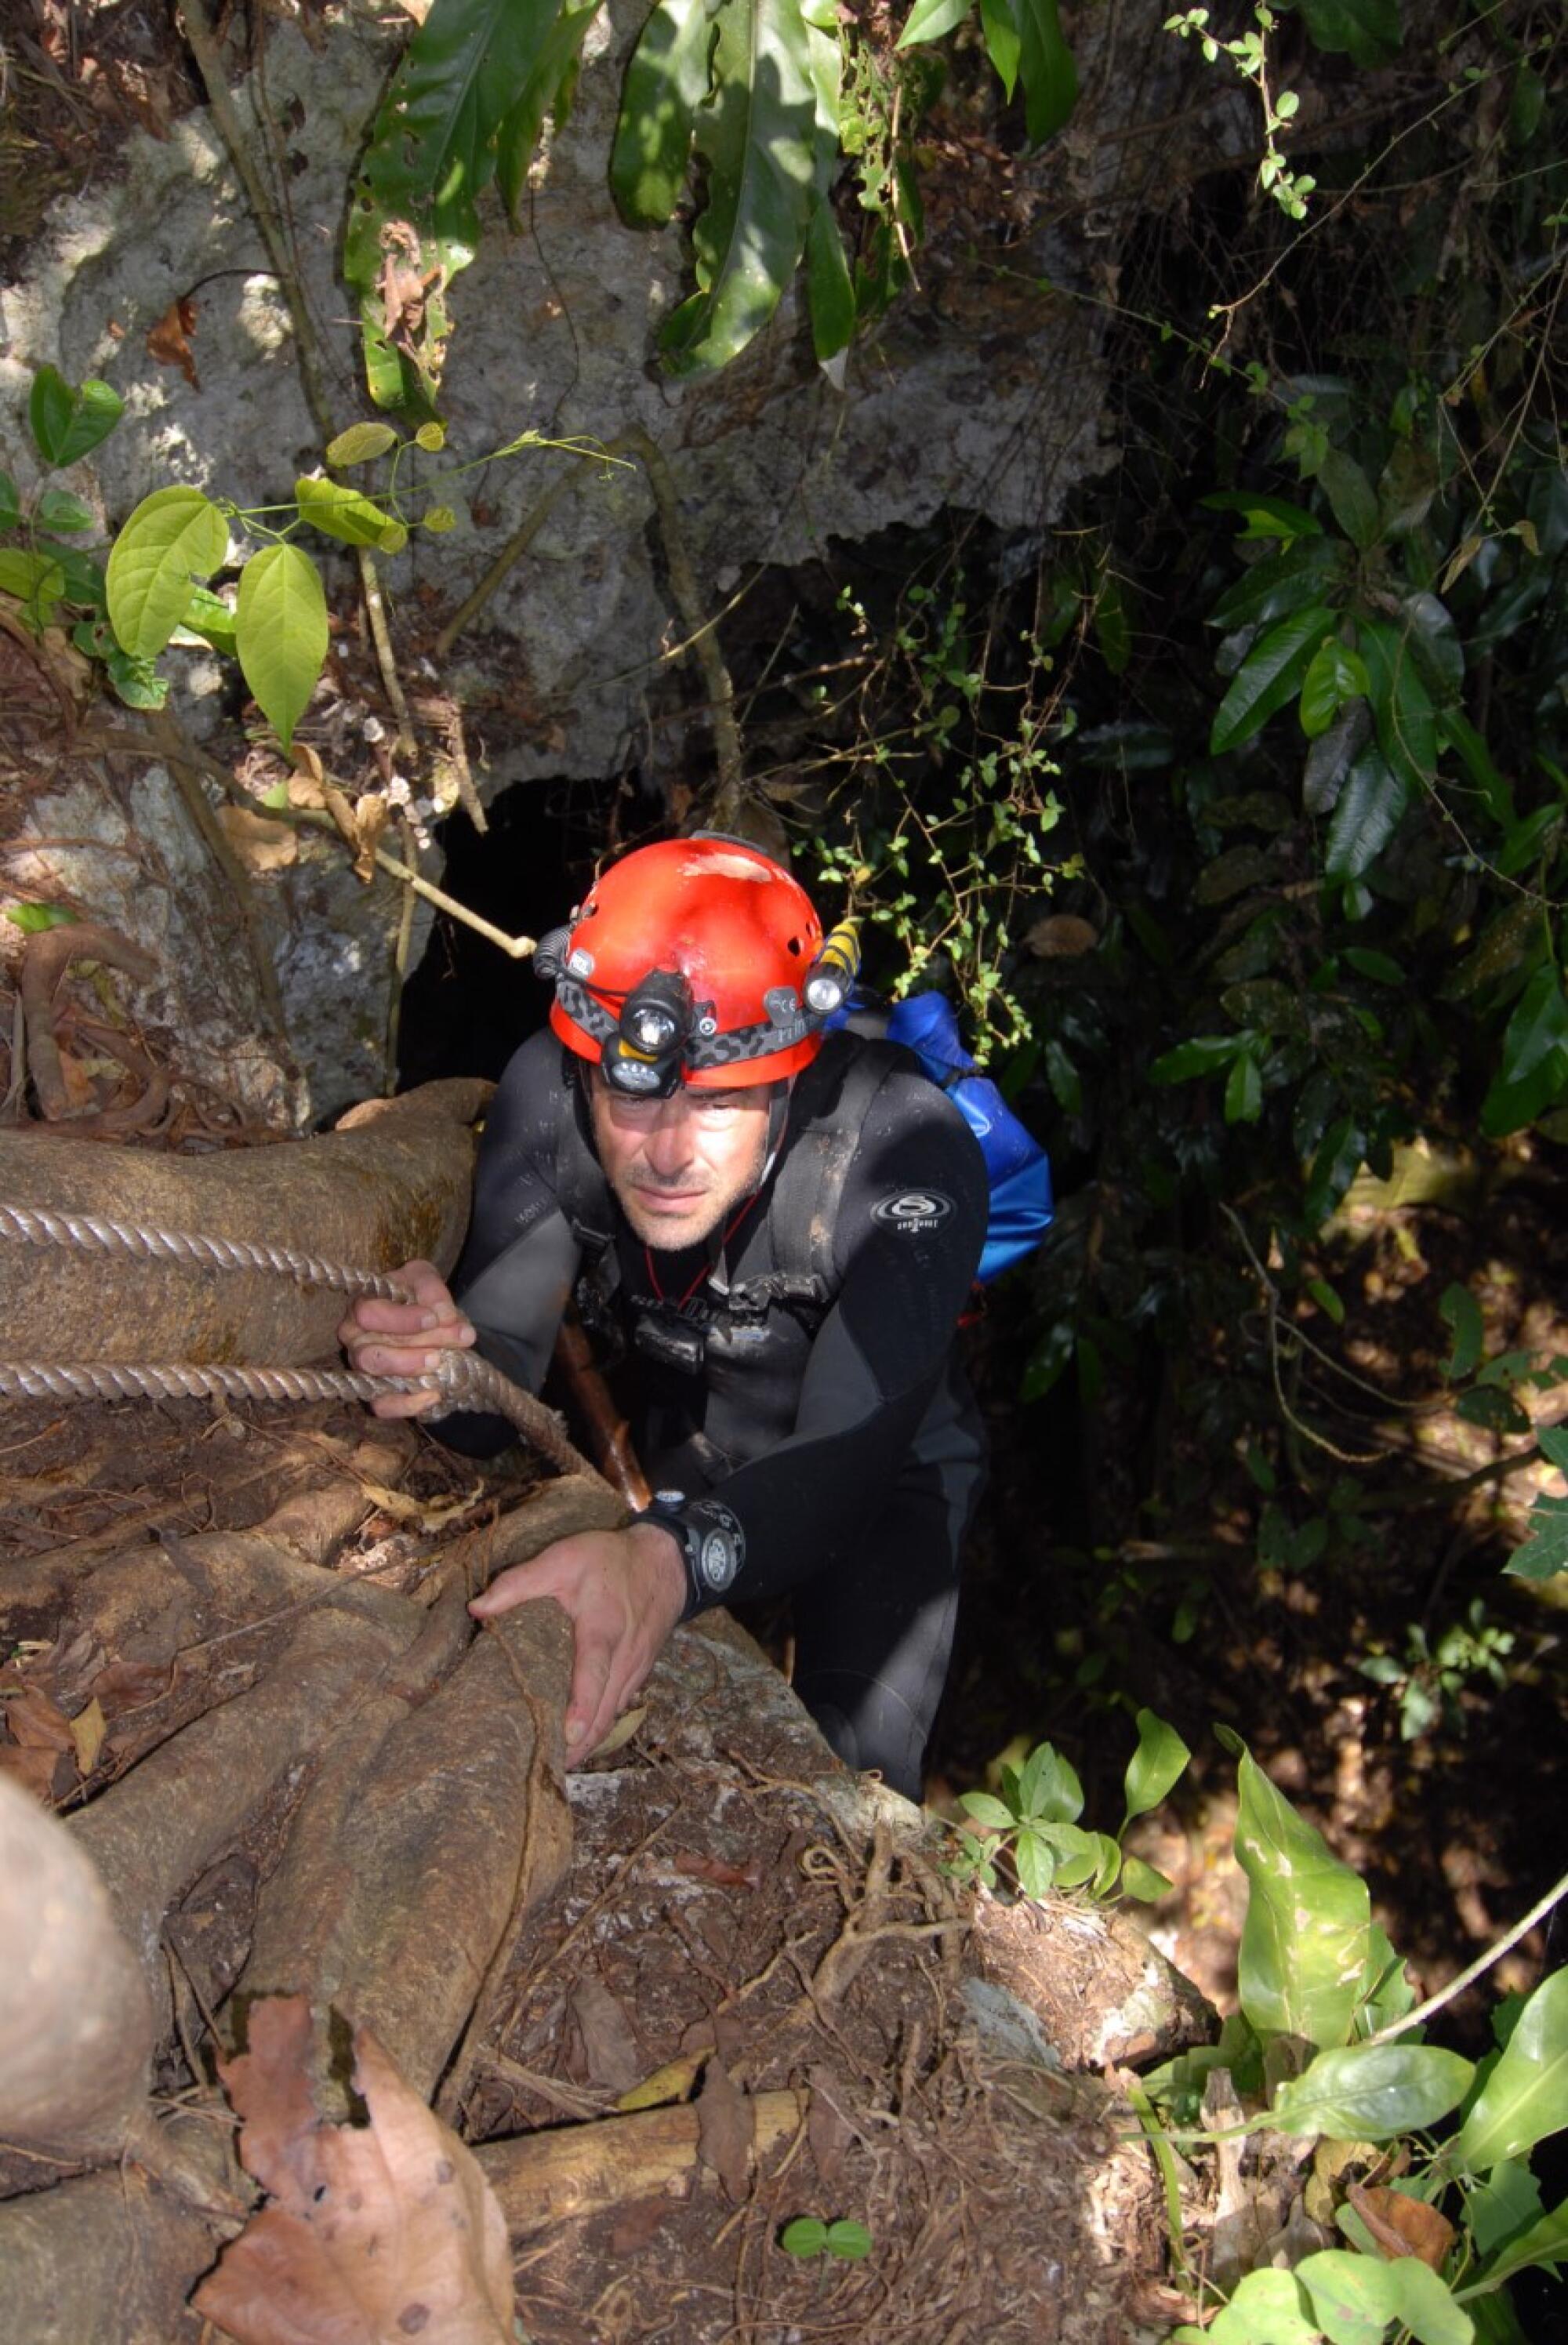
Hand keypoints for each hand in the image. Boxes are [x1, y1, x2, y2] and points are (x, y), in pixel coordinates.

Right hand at [337, 1257, 476, 1416]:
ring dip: (407, 1372)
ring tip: (438, 1364)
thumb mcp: (423, 1278)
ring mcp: (361, 1368)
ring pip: (372, 1378)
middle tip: (444, 1348)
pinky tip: (434, 1395)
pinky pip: (382, 1406)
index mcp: (361, 1307)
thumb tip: (445, 1317)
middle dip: (411, 1350)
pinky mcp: (375, 1392)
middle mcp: (354, 1340)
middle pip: (370, 1353)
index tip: (434, 1319)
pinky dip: (407, 1405)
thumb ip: (432, 1290)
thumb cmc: (415, 1295)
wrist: (425, 1318)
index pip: (369, 1314)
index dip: (401, 1319)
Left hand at [468, 1523, 686, 1757]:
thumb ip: (519, 1582)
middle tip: (545, 1770)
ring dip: (588, 1744)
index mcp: (603, 1628)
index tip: (568, 1737)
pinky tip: (577, 1742)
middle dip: (578, 1745)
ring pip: (612, 1717)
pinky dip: (599, 1730)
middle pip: (604, 1711)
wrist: (667, 1562)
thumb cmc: (611, 1560)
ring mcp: (635, 1670)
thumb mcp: (564, 1558)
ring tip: (554, 1766)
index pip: (594, 1672)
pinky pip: (618, 1709)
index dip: (582, 1706)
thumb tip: (476, 1609)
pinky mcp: (638, 1674)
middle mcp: (624, 1656)